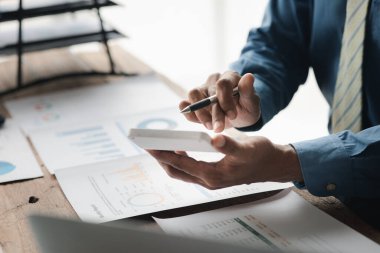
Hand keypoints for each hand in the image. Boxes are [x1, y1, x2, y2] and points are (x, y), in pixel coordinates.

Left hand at [147, 135, 302, 189]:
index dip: (163, 154)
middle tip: (148, 145)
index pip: (181, 165)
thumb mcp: (245, 147)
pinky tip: (180, 148)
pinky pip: (190, 169)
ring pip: (182, 172)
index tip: (149, 146)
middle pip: (176, 172)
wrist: (272, 164)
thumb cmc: (260, 155)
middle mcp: (209, 180)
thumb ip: (228, 144)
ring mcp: (210, 179)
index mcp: (213, 175)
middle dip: (161, 159)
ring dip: (169, 160)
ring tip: (159, 146)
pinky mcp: (213, 175)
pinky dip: (181, 160)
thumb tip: (212, 139)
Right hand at [180, 71, 260, 132]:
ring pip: (193, 95)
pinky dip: (189, 113)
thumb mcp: (251, 103)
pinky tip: (198, 122)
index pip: (223, 84)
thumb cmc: (245, 108)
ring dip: (200, 113)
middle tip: (219, 127)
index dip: (226, 100)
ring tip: (210, 126)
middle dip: (215, 113)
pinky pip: (185, 103)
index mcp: (229, 77)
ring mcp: (202, 89)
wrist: (237, 117)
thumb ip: (249, 91)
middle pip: (209, 93)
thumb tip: (249, 76)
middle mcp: (214, 80)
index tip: (232, 115)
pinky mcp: (193, 100)